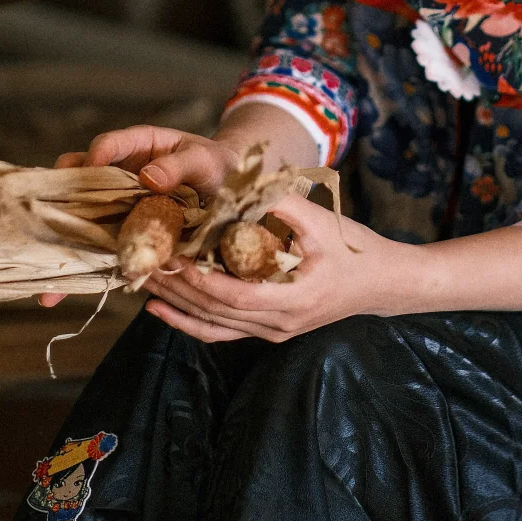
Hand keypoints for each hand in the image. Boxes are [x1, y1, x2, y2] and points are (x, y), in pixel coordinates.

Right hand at [39, 104, 318, 307]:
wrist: (234, 193)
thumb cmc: (219, 166)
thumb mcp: (205, 161)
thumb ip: (179, 166)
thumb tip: (147, 177)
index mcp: (138, 145)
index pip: (107, 146)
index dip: (94, 158)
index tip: (87, 171)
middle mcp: (120, 175)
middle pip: (79, 185)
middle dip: (56, 207)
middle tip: (37, 228)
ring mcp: (119, 206)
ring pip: (82, 221)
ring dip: (60, 248)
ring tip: (43, 281)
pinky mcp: (126, 234)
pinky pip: (100, 248)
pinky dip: (82, 268)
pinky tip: (58, 293)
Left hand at [145, 192, 410, 343]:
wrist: (381, 282)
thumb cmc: (354, 248)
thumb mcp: (320, 221)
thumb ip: (277, 206)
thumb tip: (233, 189)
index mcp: (293, 299)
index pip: (233, 295)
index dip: (198, 278)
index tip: (169, 254)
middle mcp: (279, 324)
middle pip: (214, 312)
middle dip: (175, 288)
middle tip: (140, 263)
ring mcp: (273, 332)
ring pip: (213, 324)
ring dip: (175, 304)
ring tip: (141, 282)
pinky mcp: (269, 329)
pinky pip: (222, 331)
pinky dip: (190, 321)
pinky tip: (162, 309)